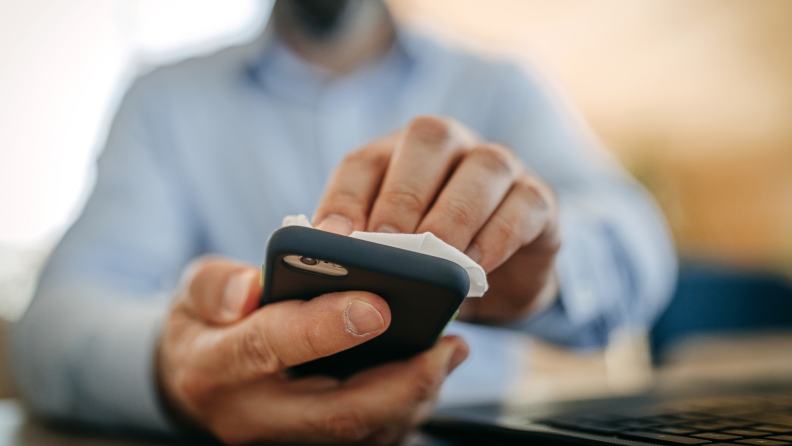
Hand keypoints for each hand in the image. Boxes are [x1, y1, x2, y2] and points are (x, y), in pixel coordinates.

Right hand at [157, 257, 467, 444]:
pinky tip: (430, 372)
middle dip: (402, 381)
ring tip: (449, 351)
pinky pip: (370, 438)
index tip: (378, 305)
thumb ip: (218, 285)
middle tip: (447, 343)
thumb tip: (253, 288)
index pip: (270, 346)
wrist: (197, 379)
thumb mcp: (194, 291)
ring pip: (364, 433)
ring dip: (415, 396)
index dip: (324, 328)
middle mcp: (252, 417)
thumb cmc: (207, 324)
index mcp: (215, 366)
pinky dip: (407, 407)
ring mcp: (286, 441)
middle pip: (337, 413)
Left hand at [313, 116, 560, 323]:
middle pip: (429, 139)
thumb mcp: (396, 262)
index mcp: (400, 156)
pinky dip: (500, 234)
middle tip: (386, 243)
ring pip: (485, 165)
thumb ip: (369, 257)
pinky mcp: (539, 198)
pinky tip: (477, 266)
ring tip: (437, 259)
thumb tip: (337, 271)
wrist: (502, 284)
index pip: (366, 161)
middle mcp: (452, 147)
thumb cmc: (434, 267)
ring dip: (455, 213)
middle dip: (403, 194)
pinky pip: (525, 203)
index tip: (333, 238)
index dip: (346, 197)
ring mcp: (500, 167)